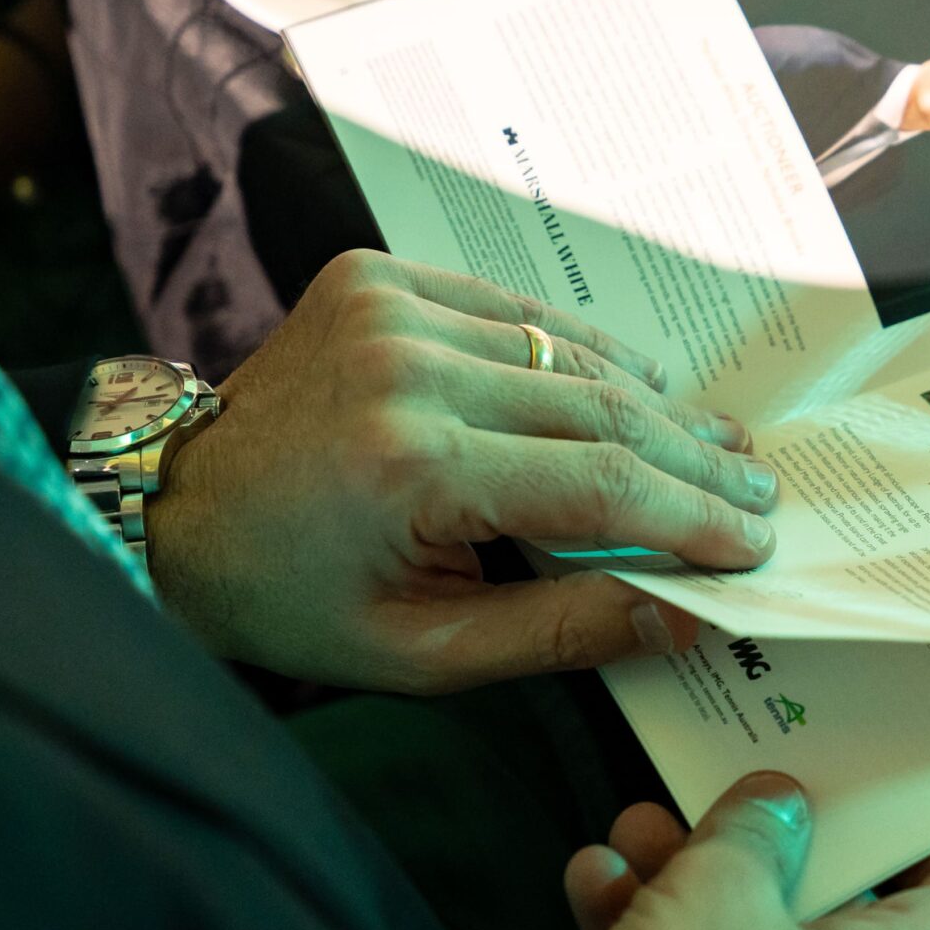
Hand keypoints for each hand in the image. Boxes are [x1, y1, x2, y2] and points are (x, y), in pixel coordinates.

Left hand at [146, 250, 777, 690]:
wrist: (169, 510)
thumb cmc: (292, 598)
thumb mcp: (424, 652)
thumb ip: (563, 629)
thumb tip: (688, 613)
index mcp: (411, 466)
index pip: (599, 485)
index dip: (691, 517)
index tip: (754, 543)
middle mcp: (405, 366)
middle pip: (601, 410)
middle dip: (693, 459)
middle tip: (760, 489)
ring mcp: (389, 308)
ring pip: (570, 354)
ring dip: (653, 403)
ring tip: (719, 442)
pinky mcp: (378, 277)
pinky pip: (515, 309)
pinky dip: (582, 349)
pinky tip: (636, 385)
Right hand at [528, 774, 929, 929]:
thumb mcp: (719, 888)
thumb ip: (757, 830)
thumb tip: (777, 808)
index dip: (929, 827)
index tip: (875, 797)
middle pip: (854, 921)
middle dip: (770, 858)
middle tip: (720, 814)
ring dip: (704, 904)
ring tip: (637, 851)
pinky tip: (605, 910)